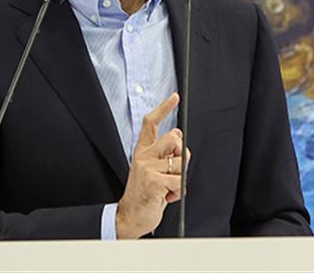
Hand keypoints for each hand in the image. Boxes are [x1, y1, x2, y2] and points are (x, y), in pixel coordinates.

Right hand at [115, 93, 191, 238]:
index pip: (150, 123)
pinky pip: (180, 181)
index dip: (163, 108)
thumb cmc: (146, 194)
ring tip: (168, 188)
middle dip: (182, 154)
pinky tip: (167, 197)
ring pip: (181, 162)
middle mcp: (144, 156)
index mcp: (142, 152)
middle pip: (174, 138)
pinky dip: (179, 192)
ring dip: (180, 178)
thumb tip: (180, 145)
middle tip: (174, 170)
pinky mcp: (154, 181)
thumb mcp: (153, 171)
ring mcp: (148, 168)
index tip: (174, 97)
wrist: (131, 216)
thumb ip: (166, 157)